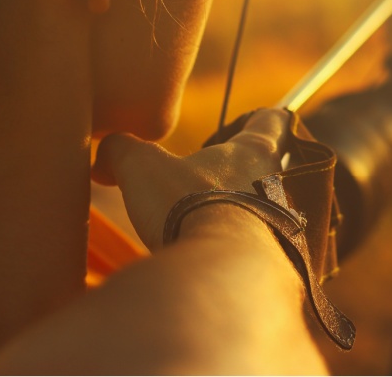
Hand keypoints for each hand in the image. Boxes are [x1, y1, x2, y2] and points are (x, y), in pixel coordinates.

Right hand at [92, 107, 290, 249]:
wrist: (222, 274)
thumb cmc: (189, 207)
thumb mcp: (143, 168)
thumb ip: (123, 150)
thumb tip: (105, 153)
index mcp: (255, 151)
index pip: (274, 119)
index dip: (261, 117)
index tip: (246, 122)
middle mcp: (279, 185)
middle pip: (275, 168)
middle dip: (247, 173)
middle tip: (215, 181)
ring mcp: (286, 227)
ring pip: (272, 211)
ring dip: (247, 215)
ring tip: (211, 227)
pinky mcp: (283, 265)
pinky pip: (269, 253)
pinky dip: (247, 253)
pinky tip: (218, 262)